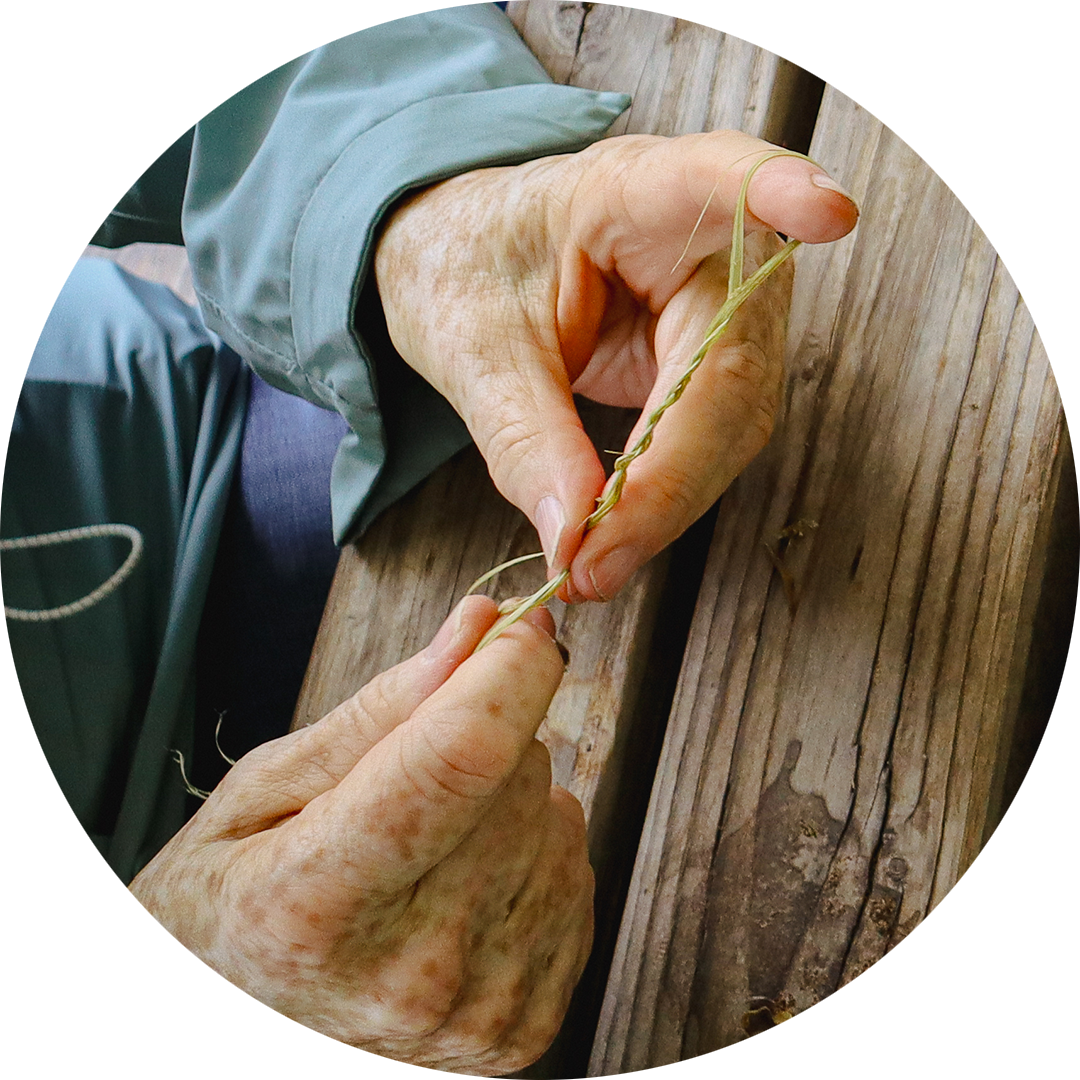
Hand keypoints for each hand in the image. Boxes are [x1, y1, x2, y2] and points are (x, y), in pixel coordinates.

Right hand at [129, 597, 589, 1075]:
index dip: (511, 670)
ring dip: (511, 800)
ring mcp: (473, 1011)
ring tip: (428, 841)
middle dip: (489, 733)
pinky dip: (532, 855)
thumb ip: (380, 709)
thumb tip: (479, 627)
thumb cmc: (236, 909)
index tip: (521, 628)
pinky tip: (464, 881)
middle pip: (519, 778)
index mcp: (315, 900)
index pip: (463, 756)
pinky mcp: (520, 1031)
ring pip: (559, 821)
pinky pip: (575, 878)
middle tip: (415, 769)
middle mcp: (407, 971)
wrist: (246, 1037)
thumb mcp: (262, 791)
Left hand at [375, 130, 857, 600]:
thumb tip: (573, 535)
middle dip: (667, 477)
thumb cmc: (469, 270)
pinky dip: (665, 497)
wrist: (465, 267)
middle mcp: (701, 241)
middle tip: (594, 561)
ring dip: (668, 503)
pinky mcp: (715, 360)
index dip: (775, 192)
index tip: (828, 209)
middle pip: (728, 363)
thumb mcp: (474, 348)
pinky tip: (618, 535)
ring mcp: (721, 303)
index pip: (715, 180)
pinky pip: (712, 440)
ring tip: (593, 563)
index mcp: (630, 192)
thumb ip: (524, 436)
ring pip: (733, 419)